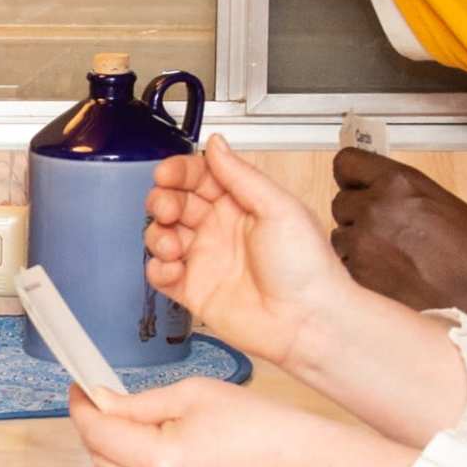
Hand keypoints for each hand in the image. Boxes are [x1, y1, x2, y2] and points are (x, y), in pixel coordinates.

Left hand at [66, 380, 326, 466]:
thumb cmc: (257, 424)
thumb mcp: (193, 395)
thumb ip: (139, 403)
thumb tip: (100, 402)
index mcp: (157, 460)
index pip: (96, 432)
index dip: (82, 406)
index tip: (79, 386)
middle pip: (98, 458)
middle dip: (93, 427)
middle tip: (102, 397)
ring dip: (108, 448)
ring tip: (126, 417)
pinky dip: (129, 465)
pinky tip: (147, 441)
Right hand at [145, 135, 349, 365]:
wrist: (309, 322)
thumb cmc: (307, 268)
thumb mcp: (279, 208)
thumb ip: (242, 176)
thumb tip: (216, 144)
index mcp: (242, 205)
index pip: (200, 177)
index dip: (180, 172)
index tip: (167, 174)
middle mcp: (220, 230)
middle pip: (175, 203)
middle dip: (163, 200)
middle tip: (168, 208)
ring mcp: (206, 261)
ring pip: (162, 236)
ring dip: (157, 234)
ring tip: (173, 244)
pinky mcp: (195, 292)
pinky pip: (161, 275)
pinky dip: (157, 268)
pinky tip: (171, 267)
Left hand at [329, 151, 466, 328]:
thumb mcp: (443, 204)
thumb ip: (402, 192)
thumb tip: (374, 188)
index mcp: (399, 183)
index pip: (346, 163)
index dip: (352, 177)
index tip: (355, 184)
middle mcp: (376, 209)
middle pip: (341, 202)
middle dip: (358, 215)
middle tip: (387, 231)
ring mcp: (363, 245)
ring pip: (340, 237)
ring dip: (357, 245)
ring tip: (393, 258)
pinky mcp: (357, 277)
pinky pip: (345, 267)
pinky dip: (360, 271)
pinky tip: (390, 277)